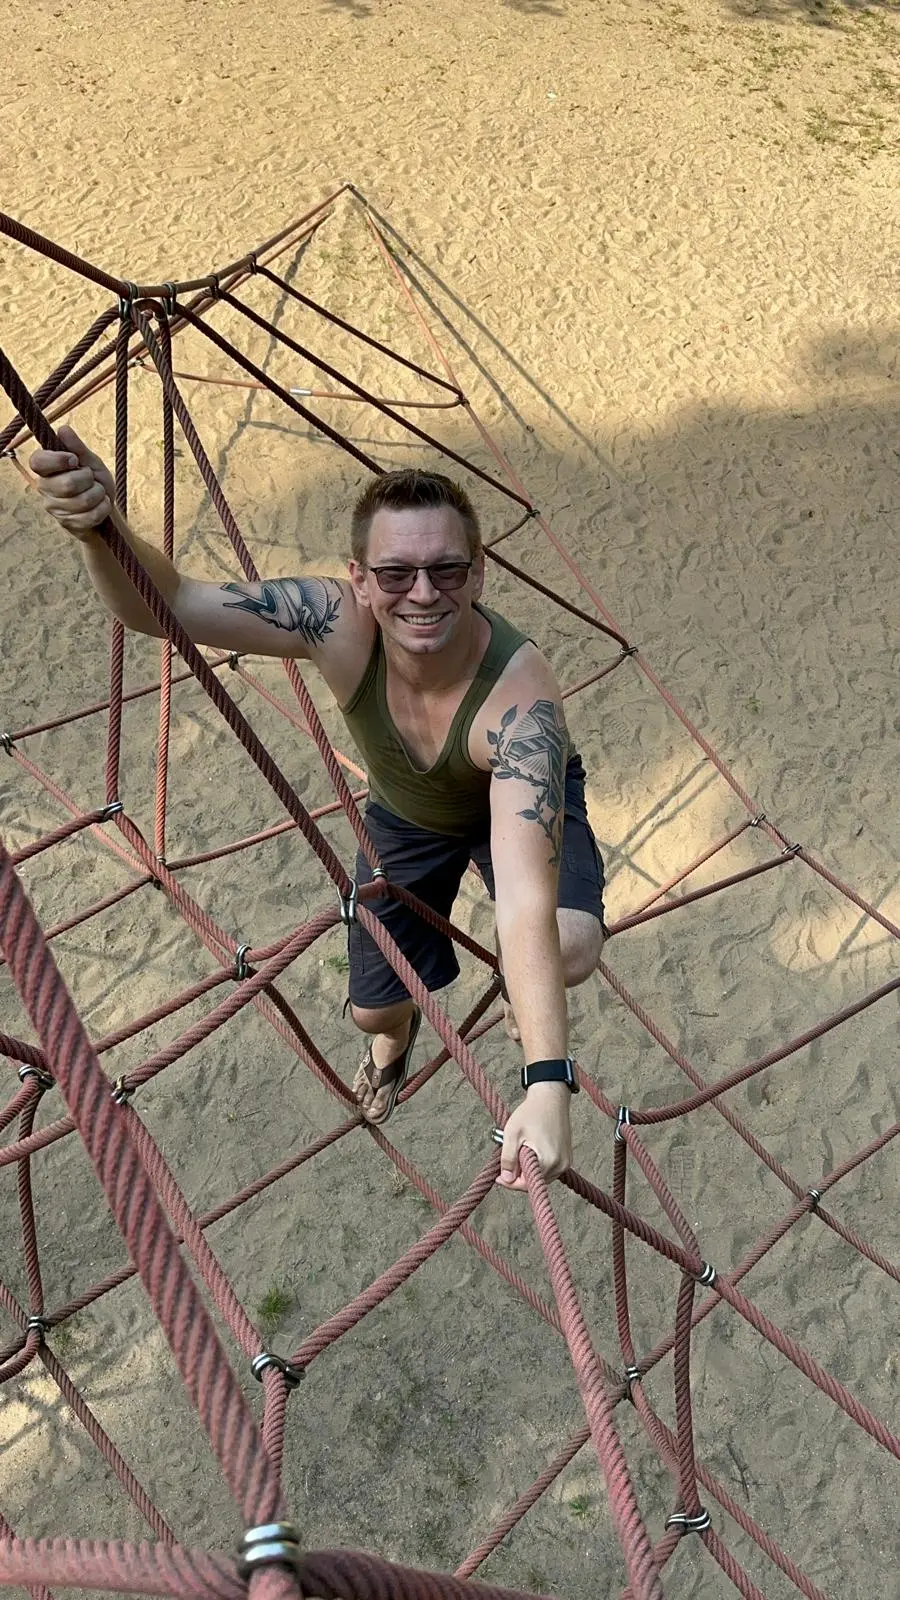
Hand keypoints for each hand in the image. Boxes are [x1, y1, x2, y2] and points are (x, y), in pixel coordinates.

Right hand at [29, 425, 115, 540]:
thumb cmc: (94, 480)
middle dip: (89, 479)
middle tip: (92, 479)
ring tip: (98, 493)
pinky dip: (103, 508)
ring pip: (82, 501)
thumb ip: (77, 448)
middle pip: (68, 484)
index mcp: (46, 469)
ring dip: (99, 494)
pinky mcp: (67, 524)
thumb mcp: (90, 461)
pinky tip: (101, 506)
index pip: (38, 462)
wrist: (104, 507)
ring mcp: (54, 508)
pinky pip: (91, 516)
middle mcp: (44, 488)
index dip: (58, 460)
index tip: (74, 460)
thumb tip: (63, 429)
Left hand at [496, 1082, 572, 1191]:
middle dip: (519, 1175)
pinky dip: (539, 1165)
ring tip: (520, 1153)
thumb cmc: (532, 1112)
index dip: (510, 1182)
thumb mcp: (512, 1134)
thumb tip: (506, 1179)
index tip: (499, 1176)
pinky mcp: (567, 1157)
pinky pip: (550, 1169)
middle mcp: (561, 1165)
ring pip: (542, 1176)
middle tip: (508, 1162)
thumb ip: (508, 1159)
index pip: (526, 1185)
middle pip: (535, 1182)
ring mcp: (566, 1161)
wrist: (551, 1098)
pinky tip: (531, 1152)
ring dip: (529, 1170)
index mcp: (548, 1161)